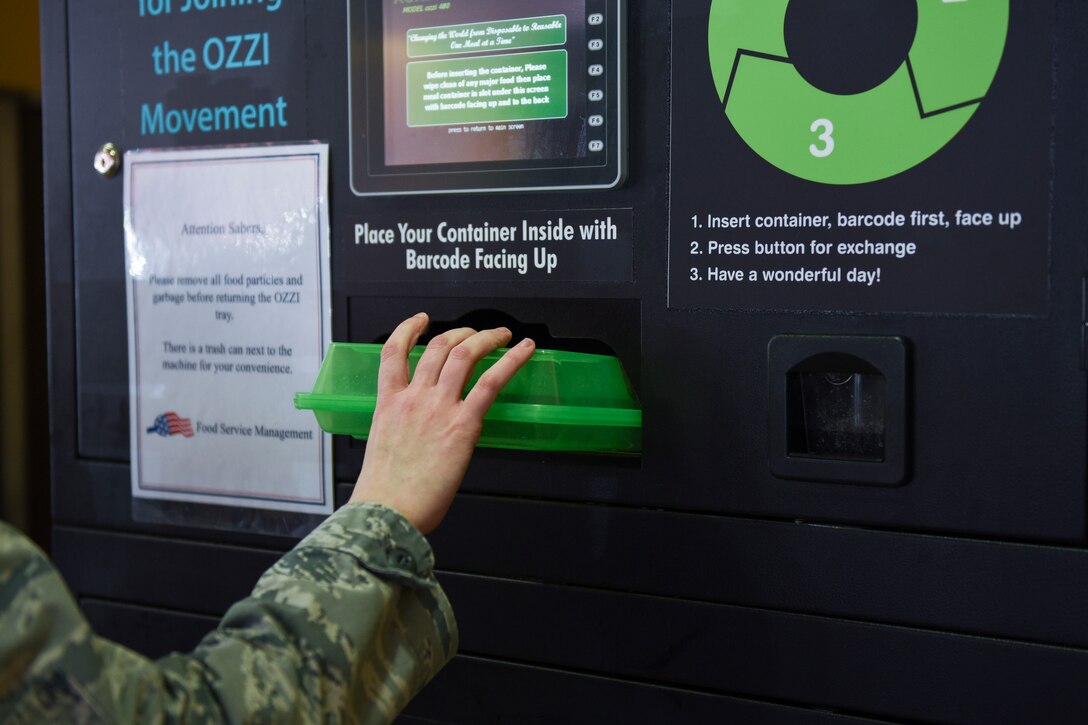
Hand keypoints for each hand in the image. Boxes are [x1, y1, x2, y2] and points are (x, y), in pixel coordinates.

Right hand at [349, 313, 535, 533]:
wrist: (388, 511)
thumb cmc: (386, 493)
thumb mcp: (383, 448)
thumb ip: (402, 430)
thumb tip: (419, 434)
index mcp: (389, 404)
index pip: (393, 352)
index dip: (408, 329)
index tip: (420, 321)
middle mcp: (413, 398)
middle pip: (437, 347)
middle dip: (460, 333)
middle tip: (474, 333)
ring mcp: (438, 408)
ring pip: (463, 354)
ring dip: (485, 337)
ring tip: (500, 334)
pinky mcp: (463, 424)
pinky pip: (490, 382)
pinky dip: (511, 360)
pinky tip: (524, 349)